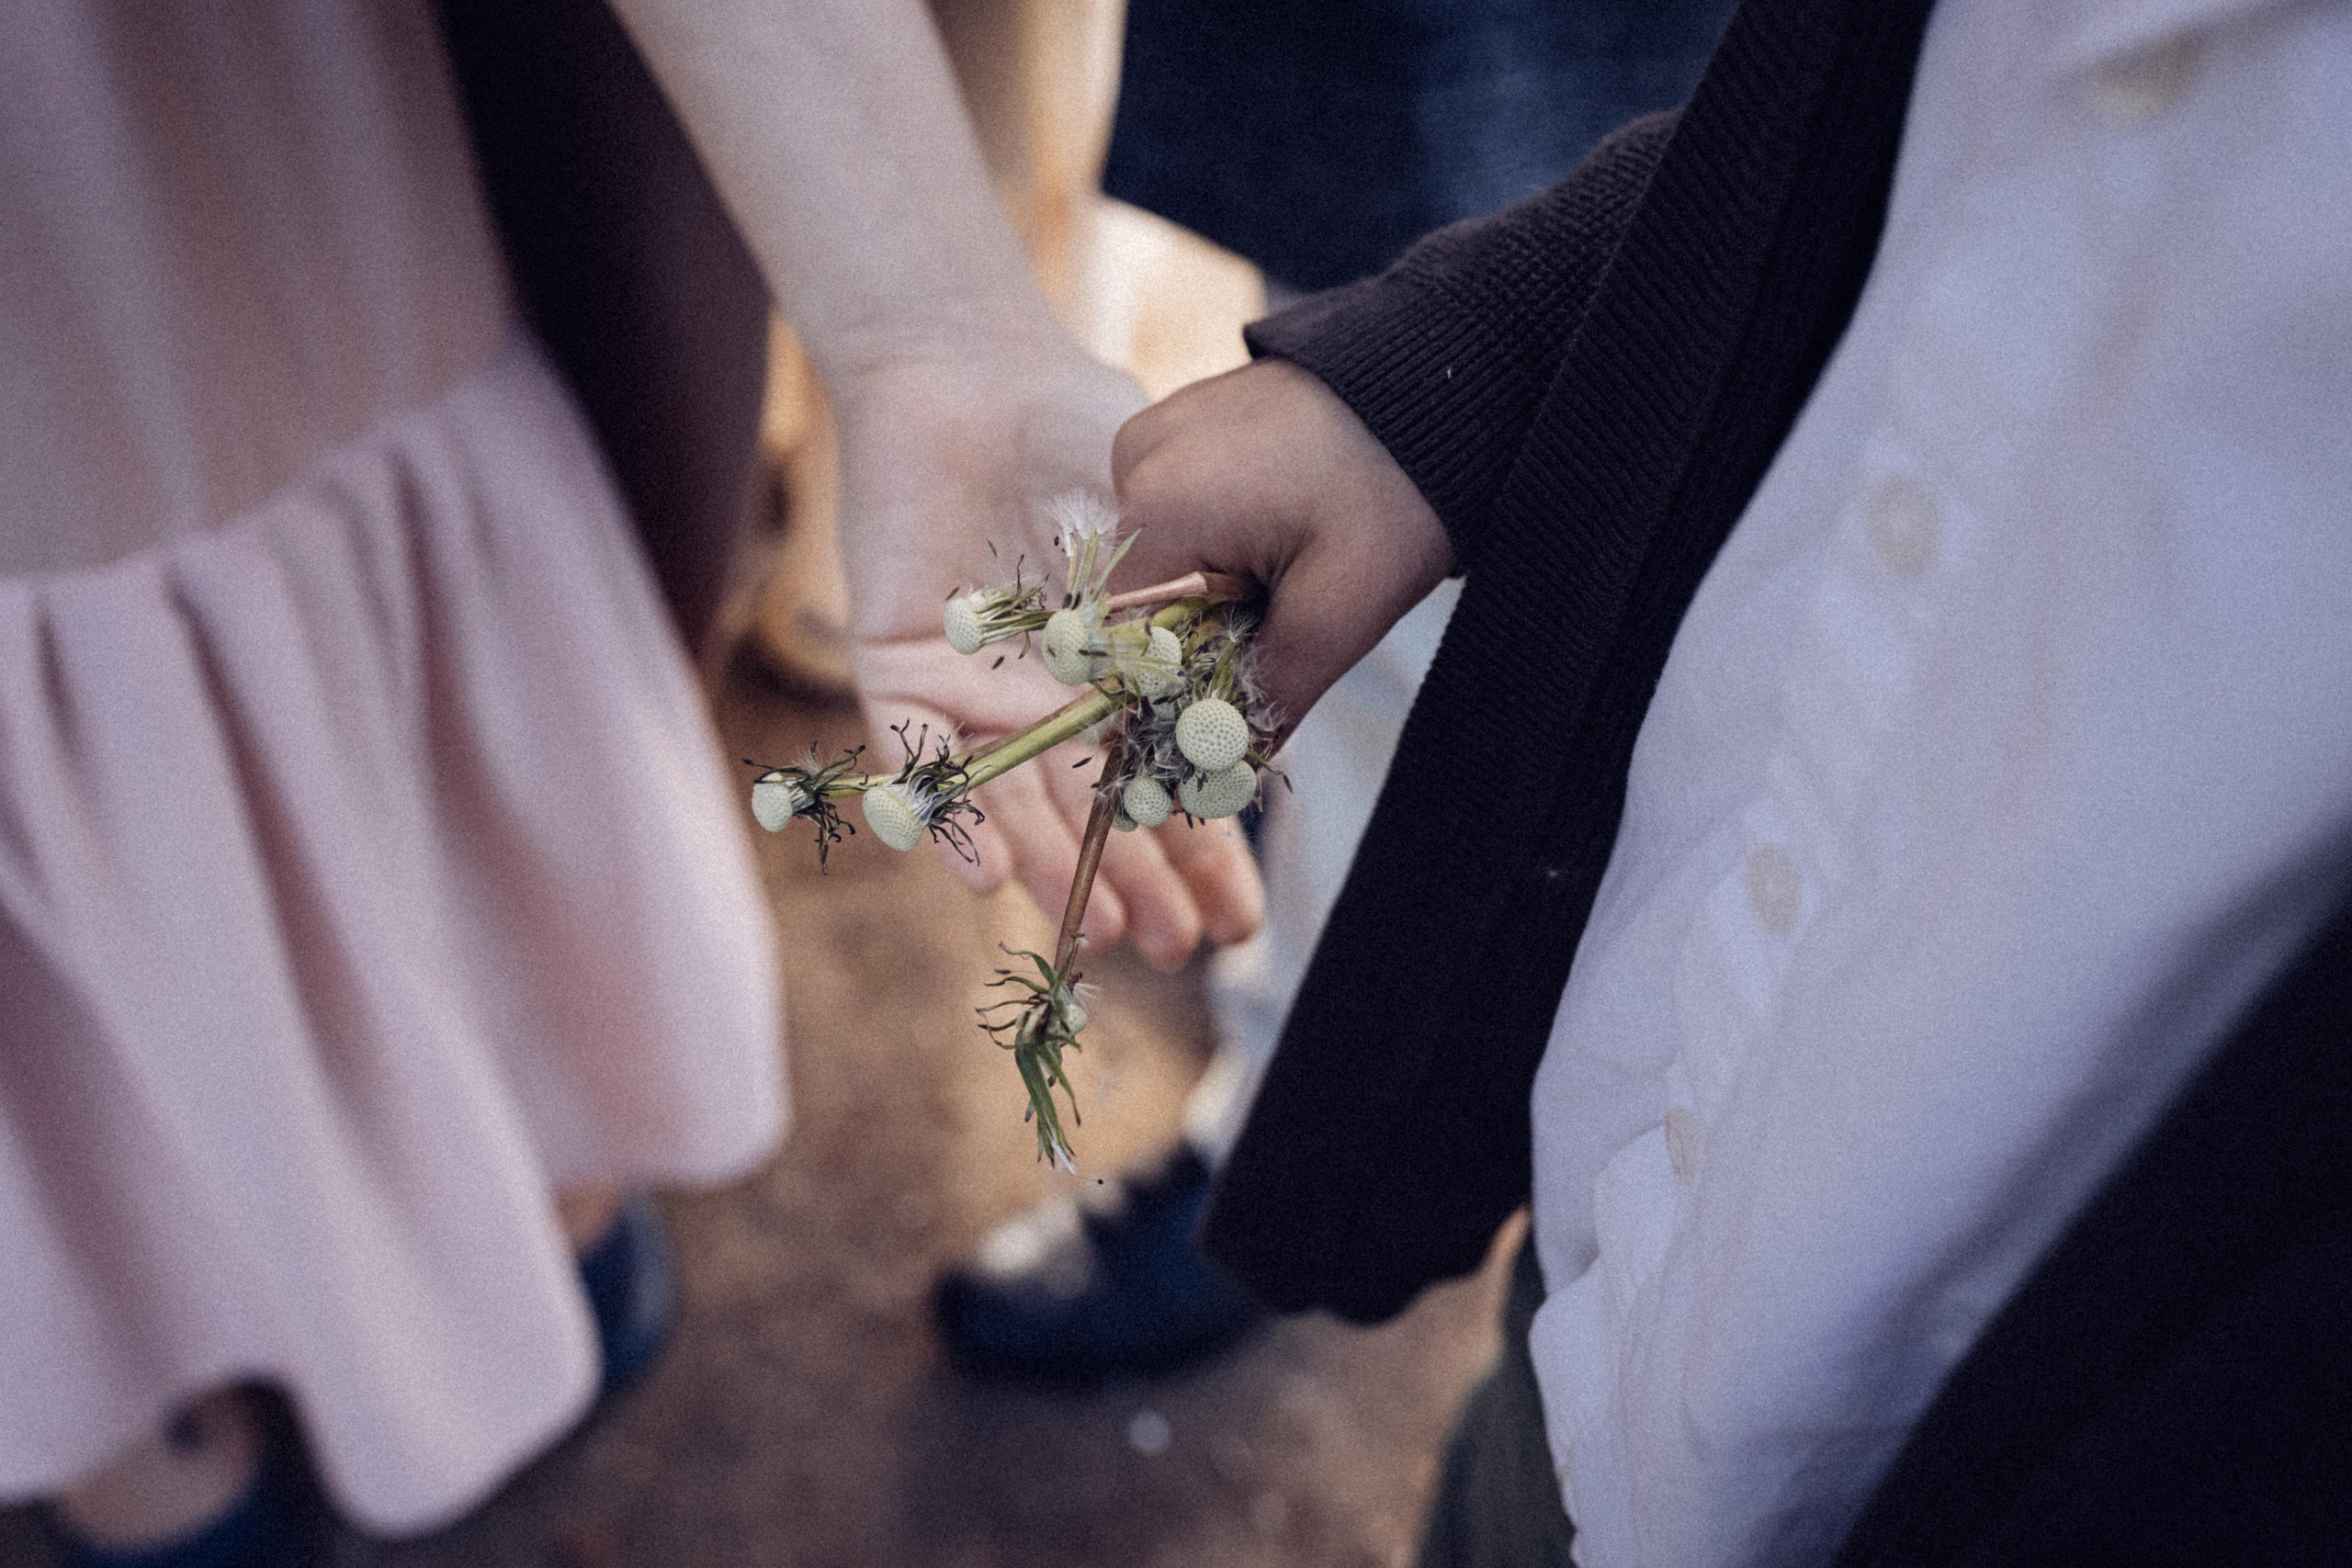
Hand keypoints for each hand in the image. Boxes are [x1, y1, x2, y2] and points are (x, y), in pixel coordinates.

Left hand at [831, 337, 1263, 966]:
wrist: (977, 368)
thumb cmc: (1084, 434)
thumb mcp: (1172, 532)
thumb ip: (1202, 622)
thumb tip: (1255, 731)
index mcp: (1119, 685)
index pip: (1161, 789)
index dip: (1201, 858)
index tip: (1239, 921)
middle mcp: (1045, 709)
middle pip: (1090, 816)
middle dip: (1134, 885)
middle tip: (1173, 948)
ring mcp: (971, 697)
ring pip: (1011, 806)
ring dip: (1053, 871)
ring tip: (1098, 931)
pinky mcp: (897, 670)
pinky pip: (918, 761)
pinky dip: (950, 817)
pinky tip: (989, 877)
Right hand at [1113, 357, 1454, 736]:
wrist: (1443, 389)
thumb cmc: (1396, 491)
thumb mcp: (1340, 612)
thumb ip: (1265, 694)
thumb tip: (1210, 766)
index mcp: (1159, 506)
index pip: (1121, 639)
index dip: (1161, 695)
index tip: (1206, 732)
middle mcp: (1136, 462)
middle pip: (1137, 600)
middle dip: (1198, 640)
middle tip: (1282, 637)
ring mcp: (1155, 436)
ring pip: (1161, 563)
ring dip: (1214, 595)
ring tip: (1293, 576)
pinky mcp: (1181, 427)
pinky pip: (1180, 517)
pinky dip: (1221, 549)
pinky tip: (1281, 538)